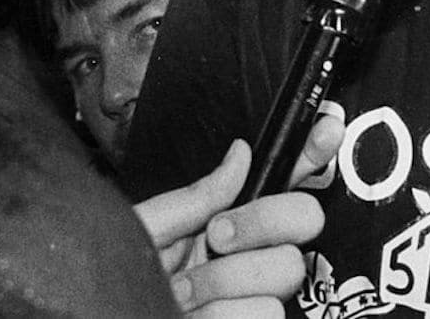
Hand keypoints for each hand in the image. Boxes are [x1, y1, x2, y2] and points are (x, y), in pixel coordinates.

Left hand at [134, 114, 344, 315]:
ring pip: (287, 269)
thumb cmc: (115, 287)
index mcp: (222, 221)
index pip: (282, 180)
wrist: (103, 318)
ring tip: (182, 295)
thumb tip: (241, 153)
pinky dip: (223, 315)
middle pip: (304, 218)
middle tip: (215, 237)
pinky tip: (194, 318)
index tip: (327, 129)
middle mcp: (247, 256)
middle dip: (261, 221)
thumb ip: (194, 197)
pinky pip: (267, 313)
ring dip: (225, 282)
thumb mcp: (143, 232)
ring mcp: (253, 295)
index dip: (312, 152)